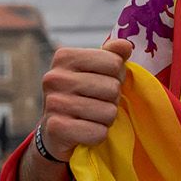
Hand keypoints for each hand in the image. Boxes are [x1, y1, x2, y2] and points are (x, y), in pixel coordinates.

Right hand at [35, 39, 132, 161]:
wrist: (55, 131)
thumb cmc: (82, 95)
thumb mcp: (95, 70)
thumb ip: (112, 55)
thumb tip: (126, 45)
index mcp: (65, 56)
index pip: (115, 63)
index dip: (117, 76)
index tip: (103, 83)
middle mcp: (55, 77)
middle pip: (113, 88)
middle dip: (112, 100)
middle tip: (97, 103)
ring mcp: (54, 103)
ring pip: (108, 112)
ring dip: (106, 119)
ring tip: (91, 117)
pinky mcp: (56, 128)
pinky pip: (98, 133)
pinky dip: (98, 135)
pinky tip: (85, 131)